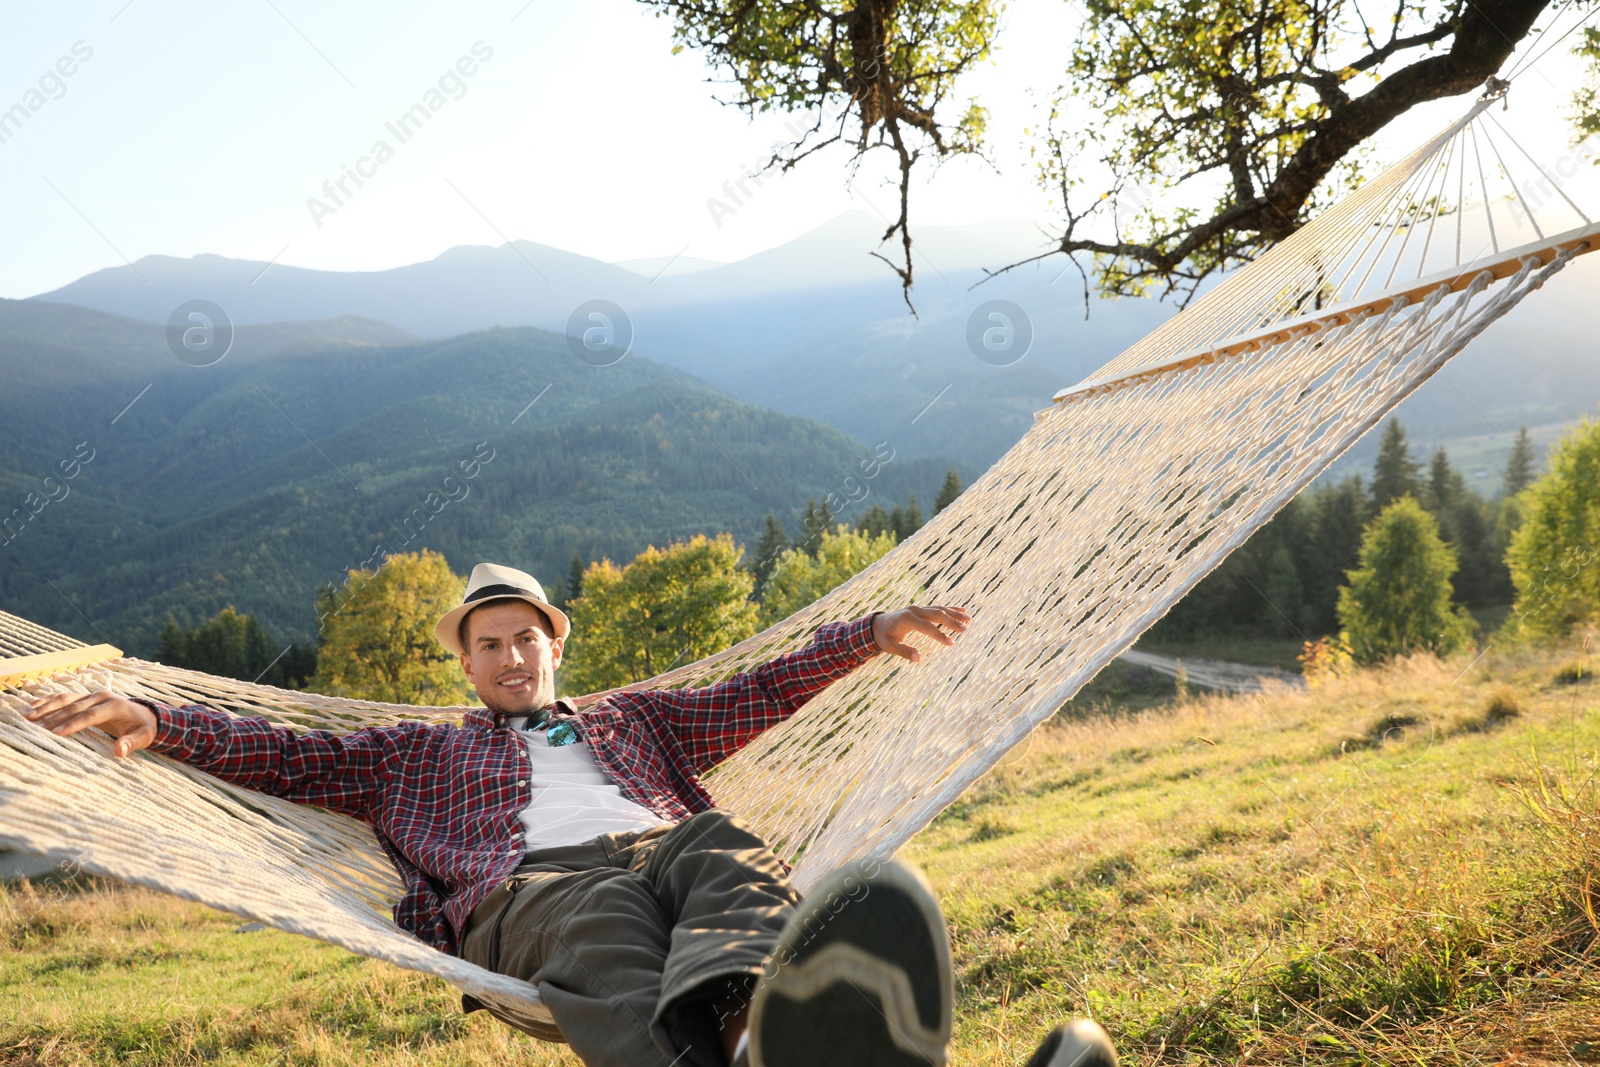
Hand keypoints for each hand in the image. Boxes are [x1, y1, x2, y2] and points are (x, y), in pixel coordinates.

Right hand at [24, 691, 157, 757]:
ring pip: (66, 699)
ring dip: (47, 707)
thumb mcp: (142, 738)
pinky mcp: (85, 697)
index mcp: (115, 705)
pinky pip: (64, 698)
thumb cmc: (142, 729)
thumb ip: (131, 744)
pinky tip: (33, 706)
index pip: (91, 715)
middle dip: (55, 718)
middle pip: (75, 707)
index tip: (56, 733)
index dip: (73, 724)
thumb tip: (119, 752)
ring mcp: (92, 695)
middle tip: (36, 730)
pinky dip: (48, 701)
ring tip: (28, 717)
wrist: (144, 715)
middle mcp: (102, 697)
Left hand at [871, 605, 969, 662]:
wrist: (877, 625)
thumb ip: (904, 651)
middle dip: (951, 621)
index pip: (927, 627)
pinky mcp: (921, 609)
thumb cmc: (884, 637)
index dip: (939, 635)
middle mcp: (914, 610)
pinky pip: (937, 608)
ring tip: (969, 619)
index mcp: (907, 619)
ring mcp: (918, 608)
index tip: (951, 643)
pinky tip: (962, 610)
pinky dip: (950, 609)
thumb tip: (918, 658)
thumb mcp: (889, 646)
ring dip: (954, 614)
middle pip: (936, 614)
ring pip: (939, 609)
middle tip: (965, 630)